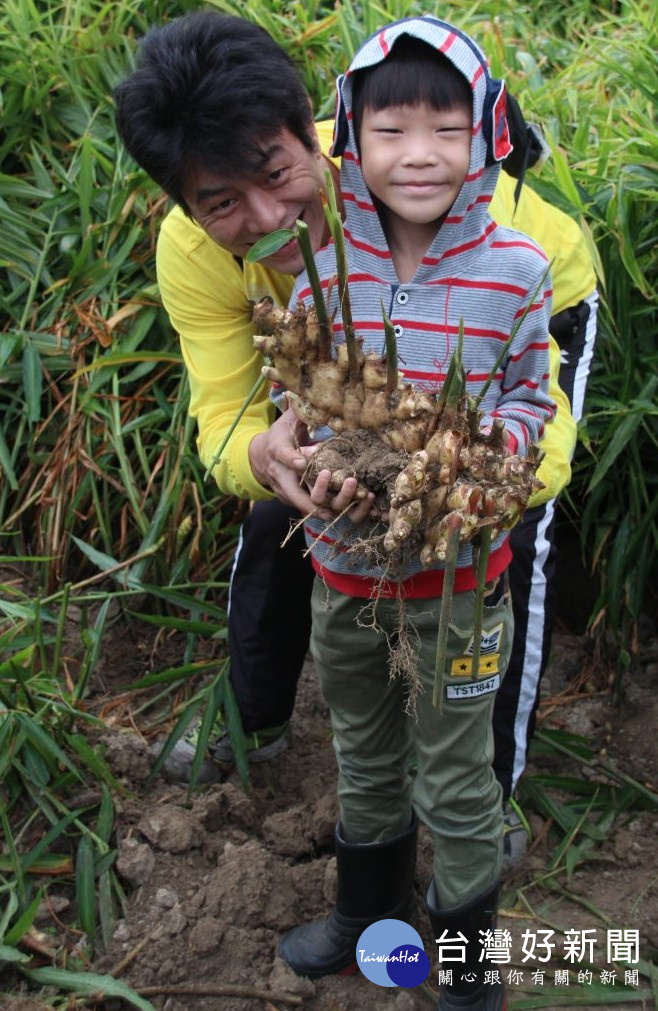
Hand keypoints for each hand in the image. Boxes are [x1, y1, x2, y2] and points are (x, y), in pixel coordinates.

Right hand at [249, 411, 374, 521]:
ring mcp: (286, 490)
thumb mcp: (286, 420)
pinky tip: (346, 510)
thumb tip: (317, 394)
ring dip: (323, 508)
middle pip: (293, 491)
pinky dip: (326, 511)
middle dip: (314, 493)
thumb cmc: (280, 436)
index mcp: (277, 450)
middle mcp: (281, 474)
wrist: (260, 458)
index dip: (291, 459)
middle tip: (333, 494)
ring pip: (304, 504)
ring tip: (342, 509)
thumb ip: (301, 411)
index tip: (302, 462)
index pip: (283, 455)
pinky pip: (309, 508)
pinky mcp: (294, 500)